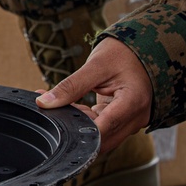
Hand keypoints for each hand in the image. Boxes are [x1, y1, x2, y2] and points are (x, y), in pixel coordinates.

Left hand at [36, 38, 151, 151]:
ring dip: (82, 124)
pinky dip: (88, 120)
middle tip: (58, 110)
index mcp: (133, 102)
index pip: (104, 128)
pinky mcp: (125, 119)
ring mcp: (132, 120)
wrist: (142, 48)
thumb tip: (44, 102)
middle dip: (78, 128)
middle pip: (103, 138)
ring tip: (67, 104)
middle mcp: (137, 117)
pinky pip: (104, 128)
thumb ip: (71, 86)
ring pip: (102, 135)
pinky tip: (76, 106)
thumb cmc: (123, 53)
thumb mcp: (95, 65)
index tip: (59, 125)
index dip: (80, 131)